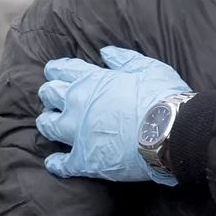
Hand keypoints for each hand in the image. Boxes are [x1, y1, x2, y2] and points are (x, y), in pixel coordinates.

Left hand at [37, 46, 188, 183]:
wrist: (169, 132)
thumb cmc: (161, 97)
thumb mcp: (147, 68)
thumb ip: (123, 59)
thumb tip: (106, 52)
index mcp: (91, 81)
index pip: (63, 70)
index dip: (56, 70)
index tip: (54, 71)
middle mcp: (77, 105)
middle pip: (49, 95)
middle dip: (49, 94)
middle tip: (52, 97)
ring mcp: (77, 134)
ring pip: (48, 126)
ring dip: (47, 122)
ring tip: (49, 123)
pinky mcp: (84, 160)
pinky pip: (61, 163)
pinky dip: (56, 163)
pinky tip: (53, 162)